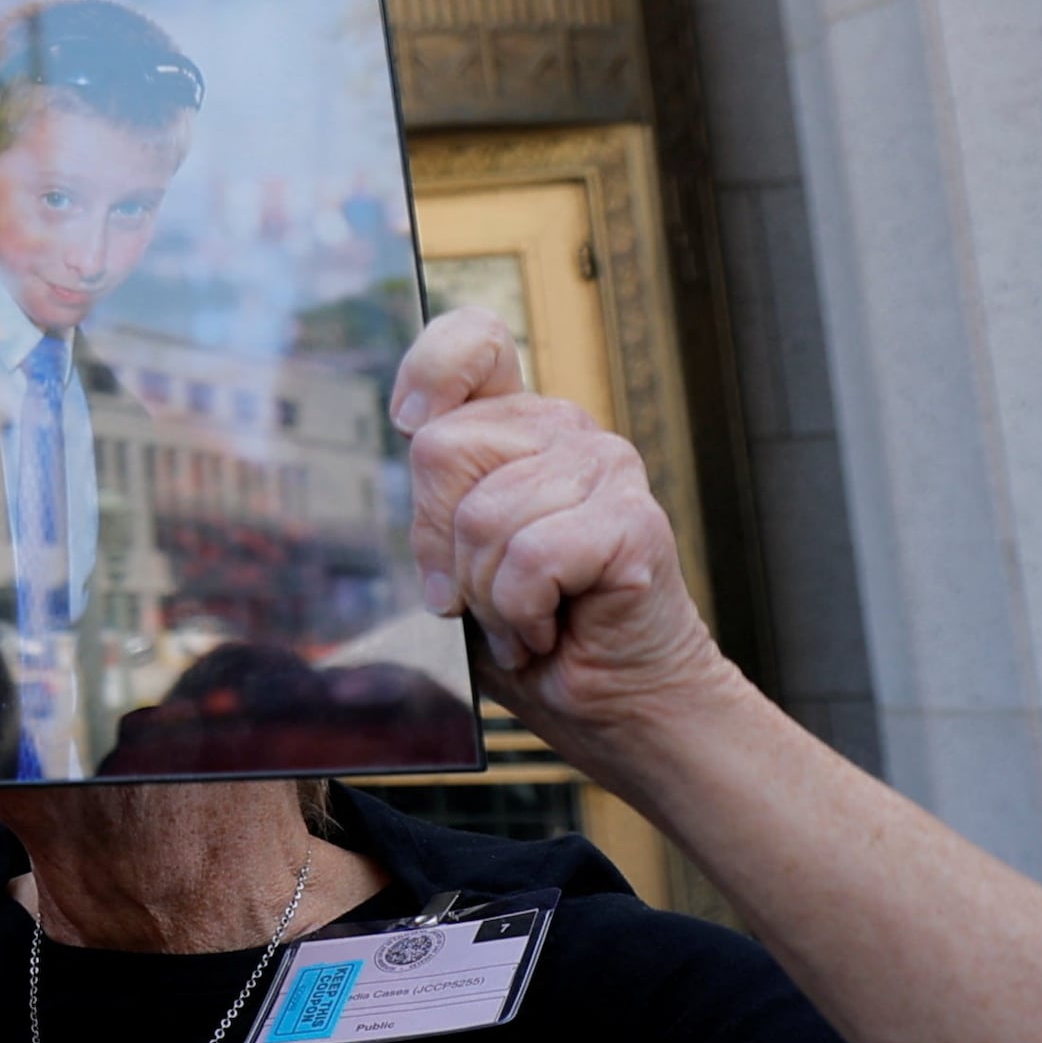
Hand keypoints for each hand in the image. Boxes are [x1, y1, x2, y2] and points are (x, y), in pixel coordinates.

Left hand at [393, 310, 737, 767]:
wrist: (612, 704)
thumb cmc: (530, 633)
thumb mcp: (454, 562)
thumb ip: (434, 503)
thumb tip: (413, 433)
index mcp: (516, 428)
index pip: (477, 339)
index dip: (431, 366)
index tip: (409, 419)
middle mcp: (563, 432)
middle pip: (440, 448)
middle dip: (439, 544)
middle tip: (481, 594)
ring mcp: (606, 468)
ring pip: (482, 517)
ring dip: (486, 594)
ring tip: (526, 616)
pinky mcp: (632, 521)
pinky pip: (529, 557)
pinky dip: (522, 612)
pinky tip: (552, 625)